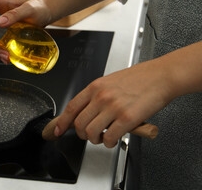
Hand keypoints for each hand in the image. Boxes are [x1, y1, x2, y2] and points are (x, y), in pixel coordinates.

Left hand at [54, 58, 174, 147]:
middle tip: (90, 135)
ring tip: (103, 137)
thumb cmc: (139, 78)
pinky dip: (110, 143)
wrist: (161, 76)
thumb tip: (85, 112)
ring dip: (96, 140)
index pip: (71, 107)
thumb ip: (96, 95)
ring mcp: (113, 107)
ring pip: (91, 132)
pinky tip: (114, 139)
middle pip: (79, 124)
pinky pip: (110, 137)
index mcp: (95, 86)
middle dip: (82, 134)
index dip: (62, 122)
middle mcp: (101, 96)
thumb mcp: (110, 81)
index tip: (58, 130)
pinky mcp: (128, 118)